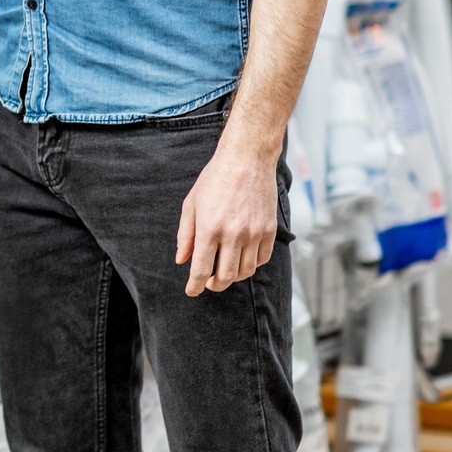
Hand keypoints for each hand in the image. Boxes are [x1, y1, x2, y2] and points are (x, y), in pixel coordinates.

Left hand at [175, 146, 278, 296]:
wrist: (246, 159)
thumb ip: (186, 235)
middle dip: (215, 284)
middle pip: (226, 276)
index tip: (192, 291)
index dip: (195, 285)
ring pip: (245, 271)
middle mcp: (233, 234)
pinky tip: (242, 258)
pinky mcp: (269, 230)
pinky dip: (251, 265)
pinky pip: (262, 259)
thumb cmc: (214, 179)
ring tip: (224, 269)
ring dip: (233, 276)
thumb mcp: (191, 204)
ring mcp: (254, 233)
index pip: (202, 269)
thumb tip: (182, 260)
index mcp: (210, 228)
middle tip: (209, 282)